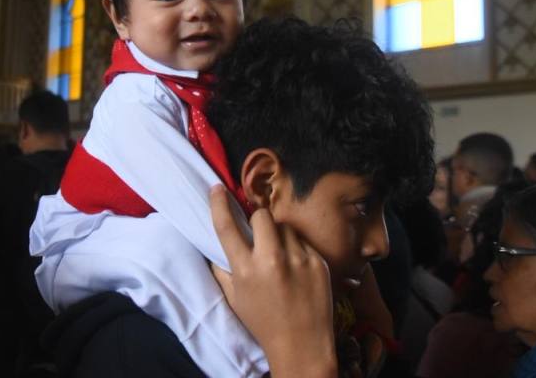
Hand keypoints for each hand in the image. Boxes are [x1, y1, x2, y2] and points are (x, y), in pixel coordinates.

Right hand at [209, 185, 336, 377]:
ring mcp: (298, 260)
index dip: (219, 203)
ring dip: (280, 235)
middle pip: (262, 216)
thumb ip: (223, 269)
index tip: (217, 189)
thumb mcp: (235, 298)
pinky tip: (297, 270)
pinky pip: (303, 241)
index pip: (227, 226)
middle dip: (258, 220)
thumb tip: (216, 245)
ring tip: (281, 258)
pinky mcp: (319, 262)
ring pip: (285, 227)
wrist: (302, 346)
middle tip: (259, 234)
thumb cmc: (264, 323)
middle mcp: (272, 261)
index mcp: (245, 270)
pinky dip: (298, 250)